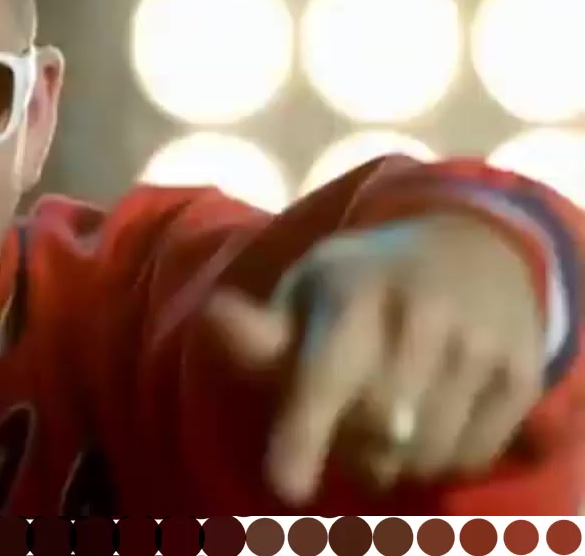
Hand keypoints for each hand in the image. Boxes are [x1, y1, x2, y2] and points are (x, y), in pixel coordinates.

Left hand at [208, 214, 544, 505]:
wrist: (474, 249)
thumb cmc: (365, 283)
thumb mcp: (308, 291)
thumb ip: (263, 331)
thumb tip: (214, 317)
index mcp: (353, 293)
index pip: (326, 376)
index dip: (304, 433)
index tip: (286, 485)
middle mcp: (423, 316)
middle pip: (374, 432)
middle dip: (348, 445)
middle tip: (341, 421)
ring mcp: (479, 345)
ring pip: (424, 454)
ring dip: (392, 460)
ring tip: (385, 421)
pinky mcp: (520, 376)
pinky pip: (470, 458)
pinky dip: (440, 459)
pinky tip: (430, 421)